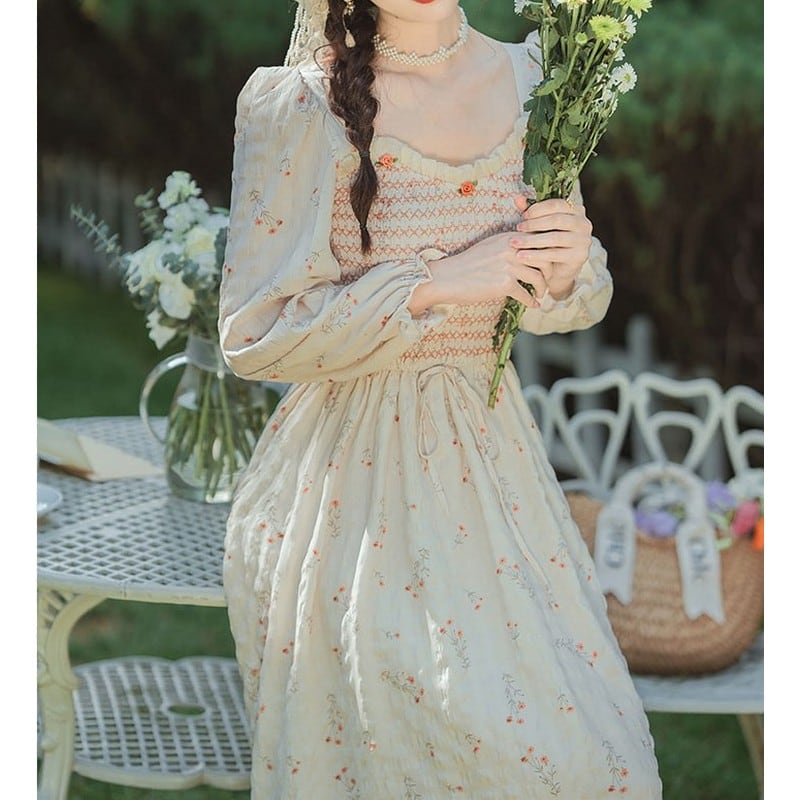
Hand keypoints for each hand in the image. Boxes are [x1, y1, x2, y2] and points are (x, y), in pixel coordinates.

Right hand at [408, 231, 546, 314]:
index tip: (547, 264)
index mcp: (508, 238)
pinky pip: (526, 294)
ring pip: (539, 277)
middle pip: (545, 258)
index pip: (539, 241)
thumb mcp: (489, 247)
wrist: (446, 278)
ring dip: (543, 288)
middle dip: (550, 271)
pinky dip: (531, 302)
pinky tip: (533, 305)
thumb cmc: (466, 265)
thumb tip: (526, 253)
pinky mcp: (504, 284)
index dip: (547, 253)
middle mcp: (511, 249)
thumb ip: (508, 246)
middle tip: (548, 280)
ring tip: (541, 293)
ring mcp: (509, 266)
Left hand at [511, 195, 592, 299]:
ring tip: (515, 243)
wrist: (559, 269)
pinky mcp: (579, 256)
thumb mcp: (540, 225)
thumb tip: (517, 199)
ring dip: (532, 240)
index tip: (523, 216)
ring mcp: (583, 240)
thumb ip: (531, 212)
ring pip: (555, 238)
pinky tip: (522, 256)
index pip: (557, 204)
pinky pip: (555, 254)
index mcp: (576, 210)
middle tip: (518, 228)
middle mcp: (583, 223)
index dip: (538, 209)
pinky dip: (536, 255)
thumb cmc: (548, 242)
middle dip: (534, 224)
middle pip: (557, 220)